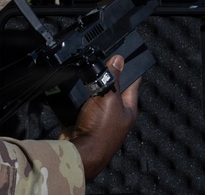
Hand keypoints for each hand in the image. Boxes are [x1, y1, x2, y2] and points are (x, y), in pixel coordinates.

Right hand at [67, 55, 139, 181]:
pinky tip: (71, 89)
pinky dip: (75, 97)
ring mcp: (99, 119)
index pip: (133, 82)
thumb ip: (113, 78)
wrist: (78, 152)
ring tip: (84, 73)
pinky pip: (80, 105)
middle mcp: (116, 114)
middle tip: (99, 59)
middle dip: (104, 75)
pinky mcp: (83, 122)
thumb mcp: (110, 98)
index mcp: (128, 109)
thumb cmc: (100, 130)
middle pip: (112, 88)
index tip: (124, 53)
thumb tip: (119, 59)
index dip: (129, 67)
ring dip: (88, 86)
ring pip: (94, 95)